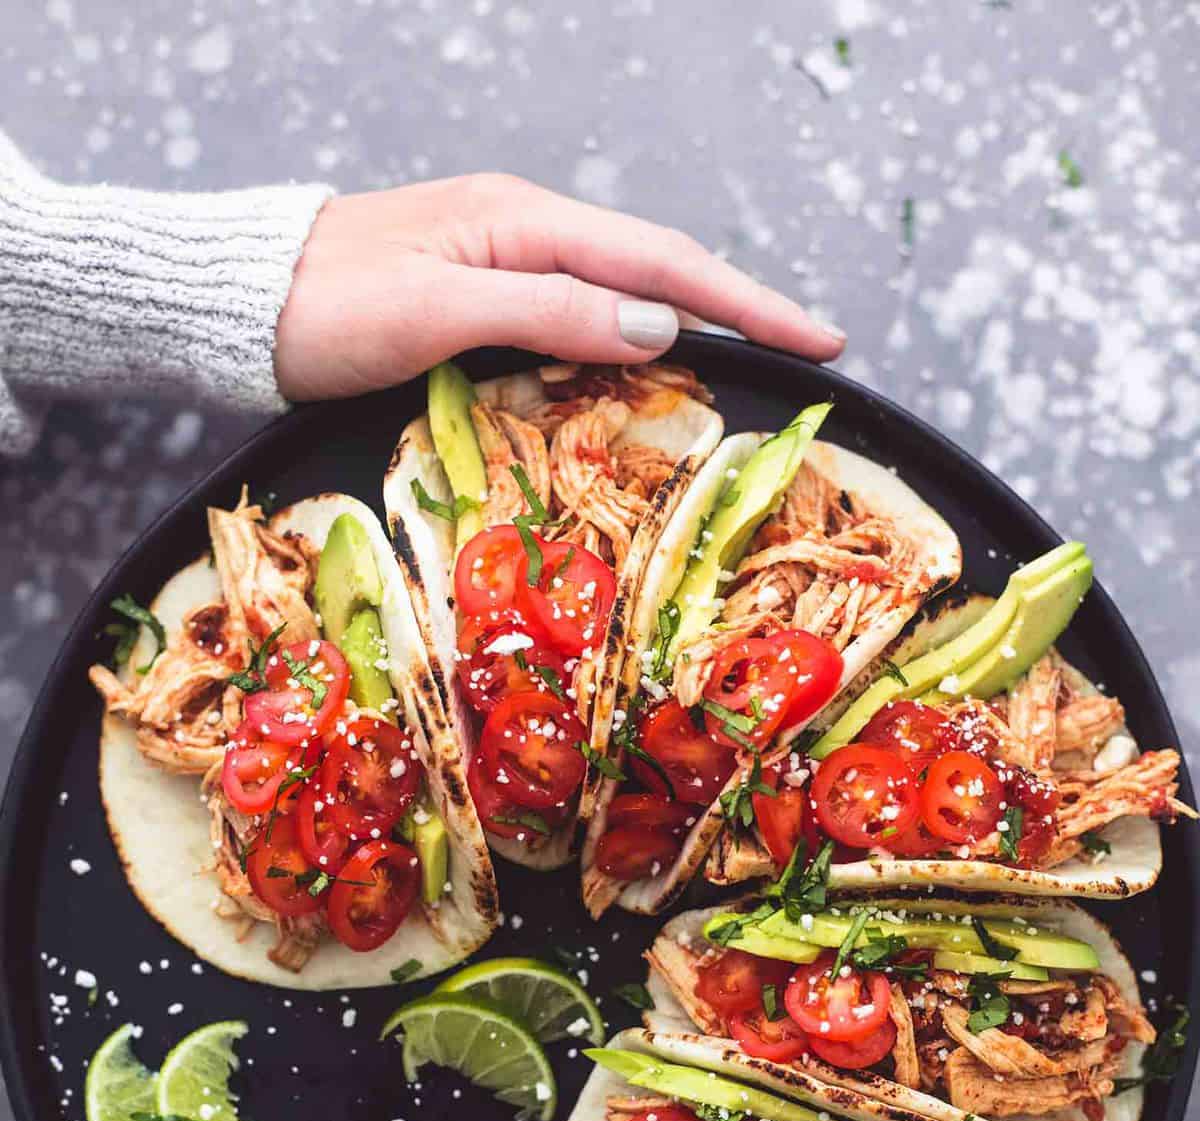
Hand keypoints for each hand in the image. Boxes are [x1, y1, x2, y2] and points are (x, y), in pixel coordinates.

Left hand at [274, 173, 843, 402]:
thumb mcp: (436, 311)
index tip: (818, 336)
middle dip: (738, 309)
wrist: (239, 302)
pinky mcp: (480, 292)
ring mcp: (502, 258)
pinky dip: (628, 341)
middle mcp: (523, 230)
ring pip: (621, 294)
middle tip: (810, 353)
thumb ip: (546, 313)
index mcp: (523, 222)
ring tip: (755, 363)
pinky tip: (648, 368)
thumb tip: (656, 328)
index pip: (662, 263)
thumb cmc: (323, 307)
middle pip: (657, 271)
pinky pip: (578, 314)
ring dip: (690, 326)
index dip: (747, 301)